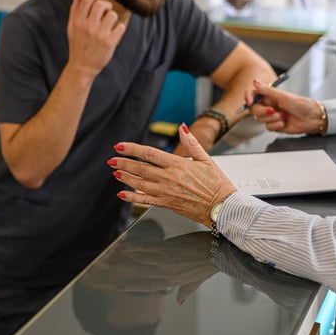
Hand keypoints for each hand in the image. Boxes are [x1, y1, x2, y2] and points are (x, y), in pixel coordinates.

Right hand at [66, 0, 125, 77]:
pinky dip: (119, 29)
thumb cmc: (77, 45)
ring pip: (112, 15)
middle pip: (101, 5)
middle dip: (106, 5)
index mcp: (78, 21)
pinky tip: (113, 34)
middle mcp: (88, 27)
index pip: (87, 0)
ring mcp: (99, 35)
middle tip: (106, 11)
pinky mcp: (109, 42)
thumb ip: (75, 10)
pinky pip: (120, 27)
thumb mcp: (72, 27)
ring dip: (112, 18)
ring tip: (108, 25)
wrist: (82, 66)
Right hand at [84, 232, 217, 302]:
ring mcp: (167, 262)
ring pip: (142, 261)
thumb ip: (186, 291)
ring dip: (126, 258)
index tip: (119, 287)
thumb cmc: (210, 264)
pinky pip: (149, 249)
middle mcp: (167, 274)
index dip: (133, 287)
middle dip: (123, 272)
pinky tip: (125, 246)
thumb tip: (179, 302)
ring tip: (113, 255)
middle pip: (141, 274)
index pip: (148, 285)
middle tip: (108, 269)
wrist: (220, 252)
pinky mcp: (169, 249)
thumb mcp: (197, 280)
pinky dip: (136, 248)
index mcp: (173, 281)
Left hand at [111, 124, 236, 224]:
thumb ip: (191, 143)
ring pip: (140, 183)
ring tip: (115, 172)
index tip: (120, 146)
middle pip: (140, 168)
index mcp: (178, 164)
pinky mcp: (167, 204)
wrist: (223, 207)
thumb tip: (182, 127)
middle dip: (124, 163)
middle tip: (112, 159)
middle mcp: (169, 178)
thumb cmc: (217, 184)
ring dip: (126, 177)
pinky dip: (132, 197)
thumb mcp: (206, 159)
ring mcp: (167, 192)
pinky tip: (122, 194)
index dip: (132, 149)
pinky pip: (145, 200)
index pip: (149, 153)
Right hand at [247, 78, 325, 134]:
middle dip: (262, 111)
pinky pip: (267, 127)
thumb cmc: (302, 105)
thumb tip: (255, 83)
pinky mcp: (275, 125)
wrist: (312, 118)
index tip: (248, 101)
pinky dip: (276, 125)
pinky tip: (284, 122)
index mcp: (270, 95)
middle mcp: (269, 105)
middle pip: (254, 109)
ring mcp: (271, 115)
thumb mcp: (284, 96)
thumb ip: (268, 91)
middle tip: (273, 111)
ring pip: (260, 119)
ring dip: (272, 118)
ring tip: (284, 116)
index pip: (253, 94)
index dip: (248, 97)